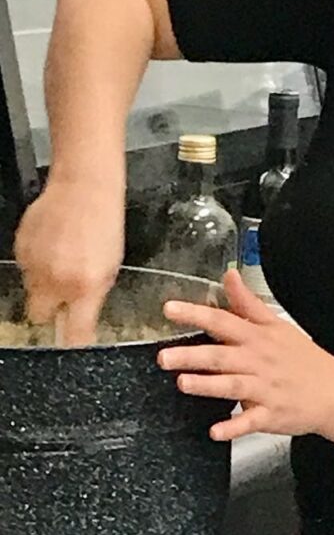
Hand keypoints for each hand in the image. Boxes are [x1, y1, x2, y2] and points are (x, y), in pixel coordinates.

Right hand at [14, 178, 123, 345]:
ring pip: (32, 290)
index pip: (75, 333)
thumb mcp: (111, 266)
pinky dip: (36, 262)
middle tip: (63, 293)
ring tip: (62, 257)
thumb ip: (93, 295)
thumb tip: (80, 318)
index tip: (73, 345)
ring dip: (44, 282)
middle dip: (50, 310)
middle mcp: (57, 280)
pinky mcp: (20, 250)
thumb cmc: (104, 224)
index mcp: (85, 286)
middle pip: (41, 316)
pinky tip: (53, 245)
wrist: (84, 189)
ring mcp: (35, 265)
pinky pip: (25, 268)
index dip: (73, 342)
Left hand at [157, 269, 333, 442]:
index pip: (223, 321)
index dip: (195, 314)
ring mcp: (265, 390)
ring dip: (208, 385)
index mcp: (258, 338)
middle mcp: (258, 362)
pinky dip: (234, 427)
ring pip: (233, 386)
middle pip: (221, 356)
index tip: (170, 310)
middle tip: (164, 356)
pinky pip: (250, 422)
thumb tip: (229, 276)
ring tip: (183, 383)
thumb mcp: (277, 324)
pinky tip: (216, 431)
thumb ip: (247, 302)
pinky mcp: (271, 416)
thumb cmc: (305, 359)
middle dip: (192, 355)